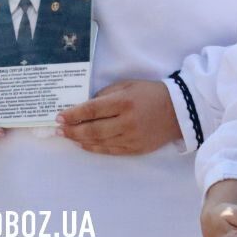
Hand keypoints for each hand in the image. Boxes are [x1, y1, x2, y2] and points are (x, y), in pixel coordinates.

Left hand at [56, 80, 179, 154]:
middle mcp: (127, 122)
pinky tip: (84, 144)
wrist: (178, 111)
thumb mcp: (127, 86)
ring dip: (80, 140)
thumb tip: (84, 107)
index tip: (59, 117)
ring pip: (99, 142)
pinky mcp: (136, 149)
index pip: (92, 110)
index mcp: (124, 102)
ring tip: (67, 137)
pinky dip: (95, 148)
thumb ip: (105, 95)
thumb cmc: (149, 93)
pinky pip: (110, 150)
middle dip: (72, 130)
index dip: (73, 115)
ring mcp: (132, 138)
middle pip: (93, 129)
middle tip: (59, 130)